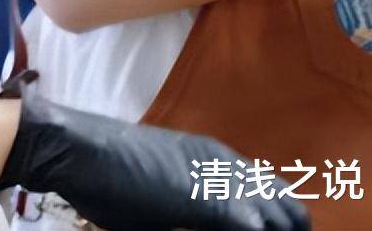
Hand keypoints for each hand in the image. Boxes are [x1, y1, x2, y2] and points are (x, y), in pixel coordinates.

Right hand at [0, 91, 309, 230]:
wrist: (83, 150)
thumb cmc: (104, 168)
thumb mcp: (154, 182)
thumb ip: (185, 205)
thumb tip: (185, 220)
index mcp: (216, 156)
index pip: (271, 192)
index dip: (276, 221)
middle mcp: (230, 165)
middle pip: (288, 209)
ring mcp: (228, 185)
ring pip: (283, 221)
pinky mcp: (221, 207)